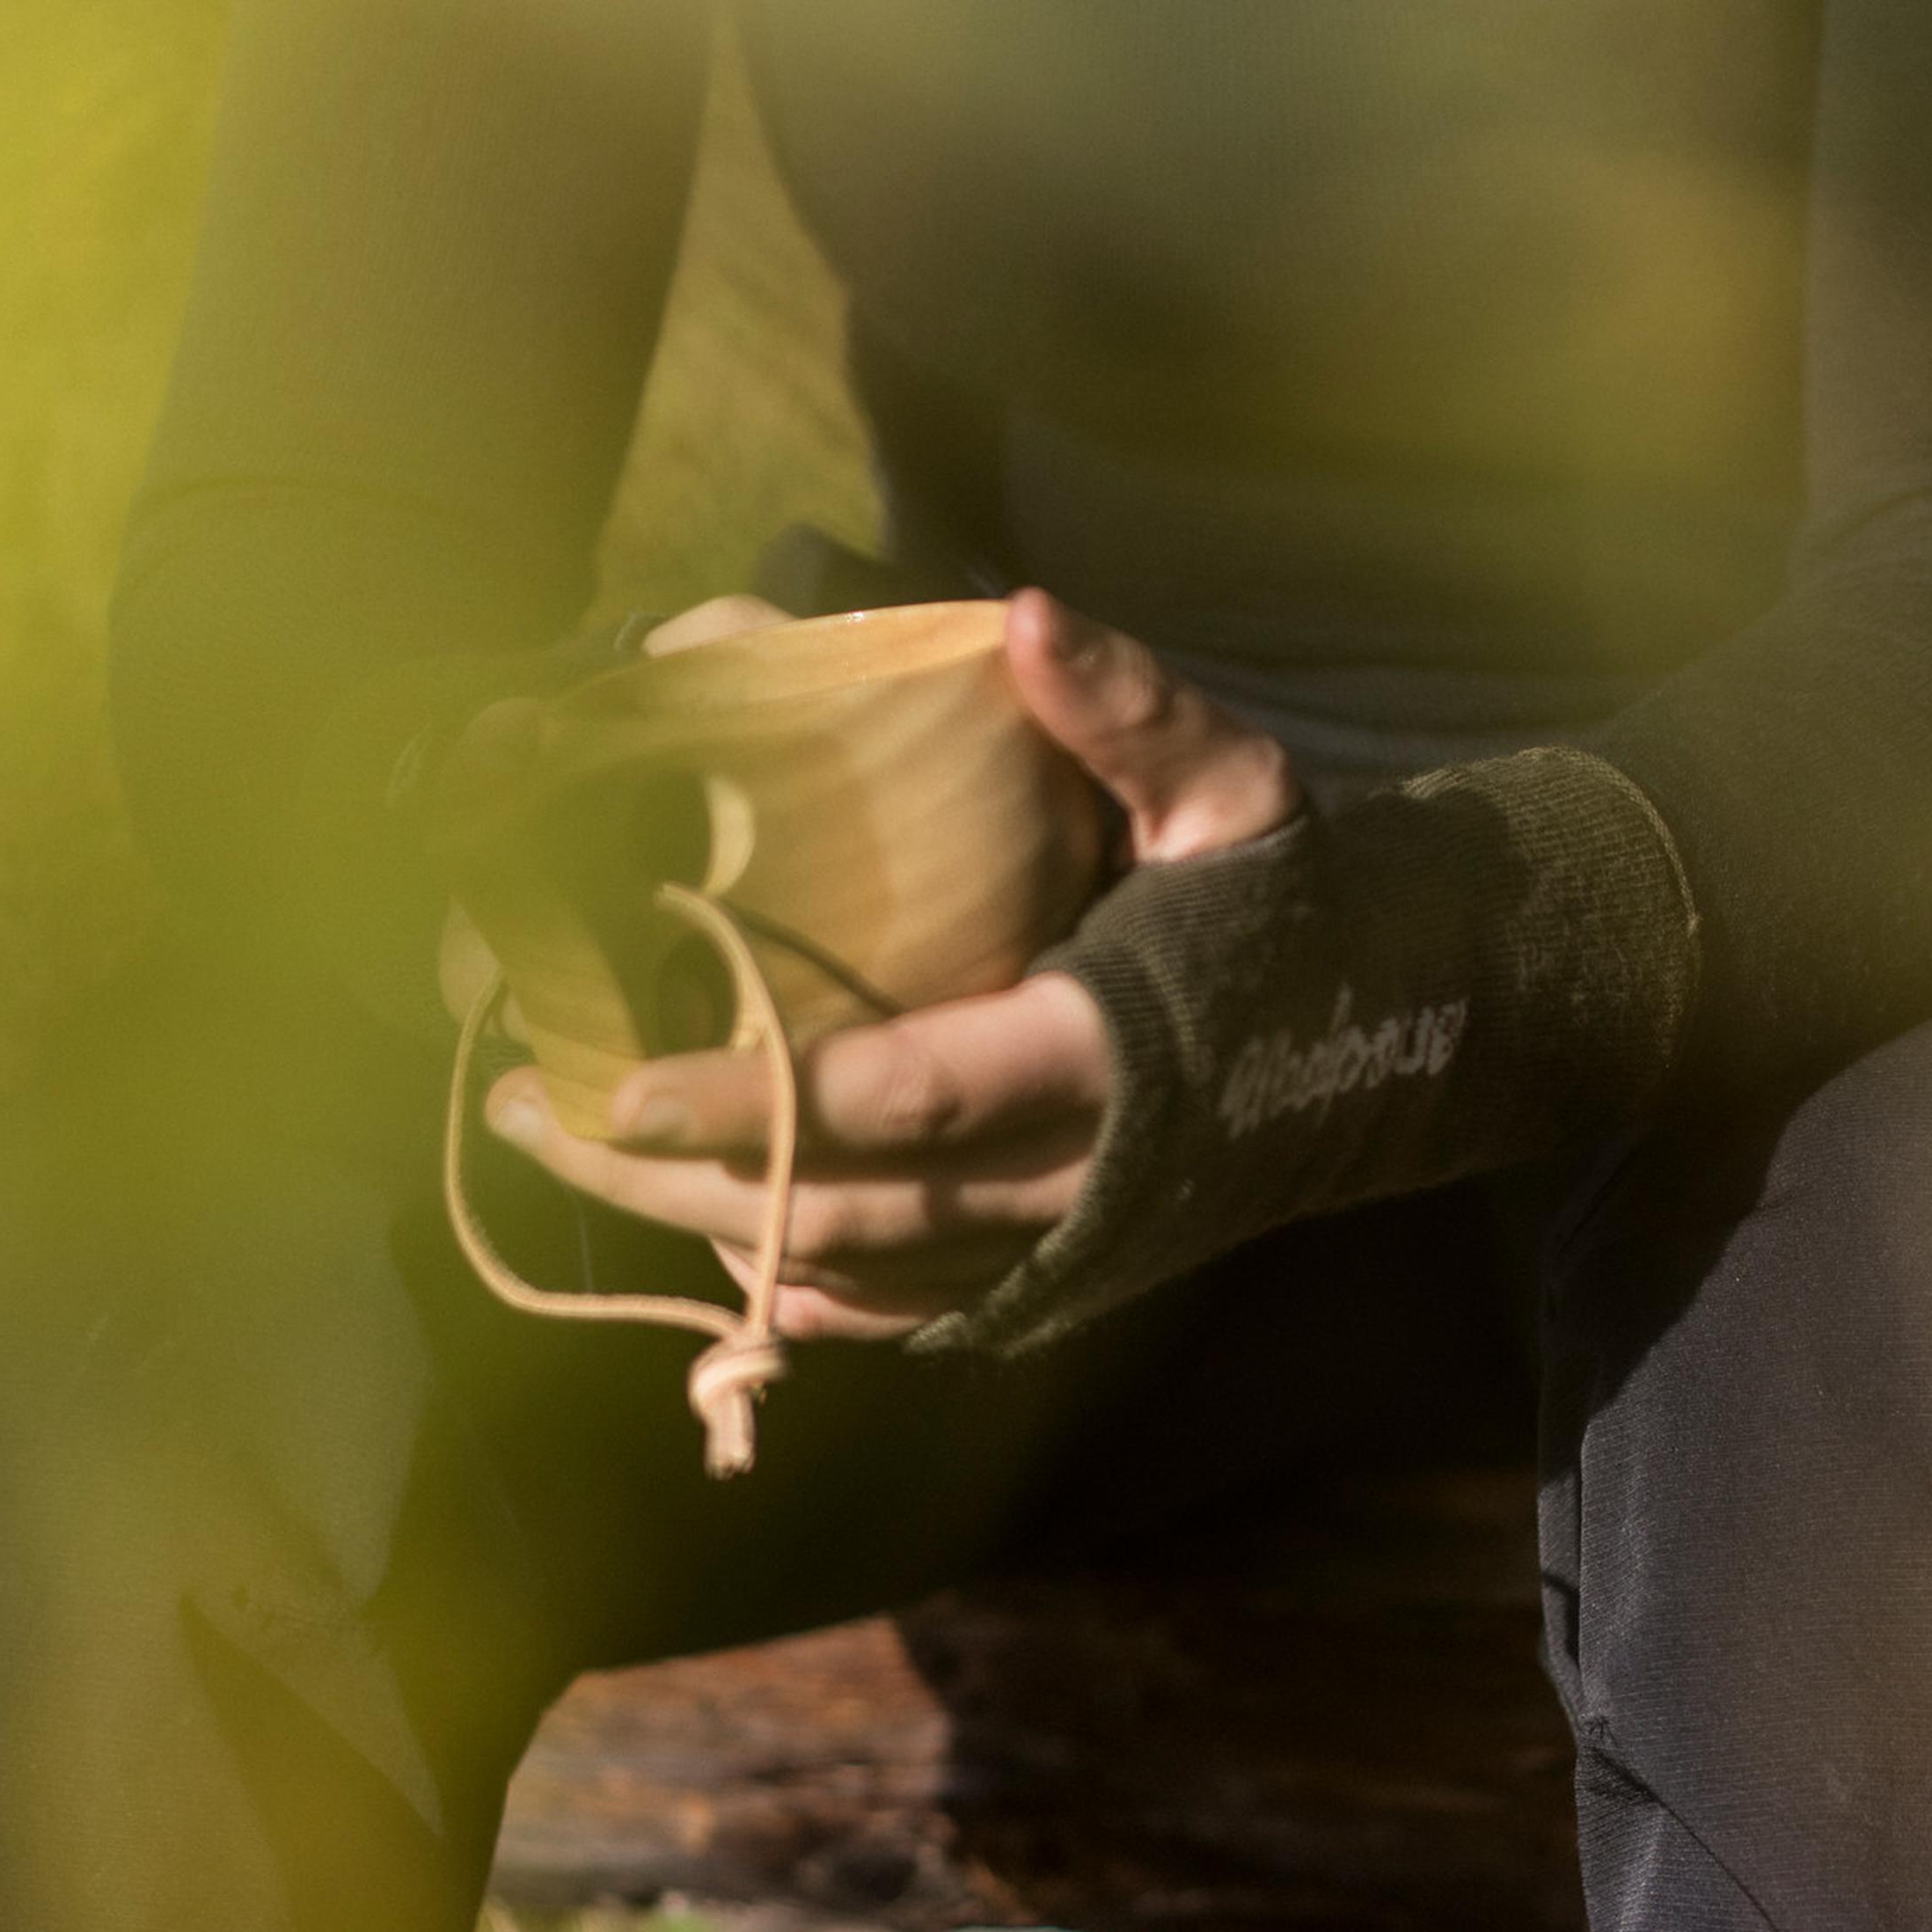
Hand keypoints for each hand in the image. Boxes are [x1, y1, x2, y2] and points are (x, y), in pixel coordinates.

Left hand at [482, 590, 1299, 1338]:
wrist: (1398, 1036)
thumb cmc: (1289, 896)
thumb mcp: (1231, 784)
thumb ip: (1128, 710)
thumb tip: (1024, 619)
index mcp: (1105, 1053)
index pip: (902, 1098)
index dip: (759, 1102)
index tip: (623, 1078)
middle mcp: (1072, 1178)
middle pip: (844, 1210)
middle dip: (679, 1172)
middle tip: (533, 1112)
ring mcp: (1058, 1243)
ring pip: (855, 1275)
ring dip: (704, 1228)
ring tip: (568, 1153)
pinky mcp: (1054, 1273)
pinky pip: (904, 1311)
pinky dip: (799, 1294)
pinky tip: (709, 1245)